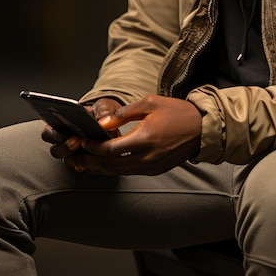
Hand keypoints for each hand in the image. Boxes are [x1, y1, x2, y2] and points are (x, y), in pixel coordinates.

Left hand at [53, 95, 201, 175]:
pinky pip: (130, 172)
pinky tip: (104, 165)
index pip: (111, 149)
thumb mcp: (149, 103)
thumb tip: (102, 123)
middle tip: (73, 159)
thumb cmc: (176, 112)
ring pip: (119, 172)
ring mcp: (152, 166)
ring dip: (99, 169)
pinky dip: (114, 169)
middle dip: (90, 163)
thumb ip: (124, 113)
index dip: (93, 146)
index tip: (82, 140)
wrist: (202, 128)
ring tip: (83, 165)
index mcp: (145, 138)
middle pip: (111, 165)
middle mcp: (147, 157)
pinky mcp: (155, 170)